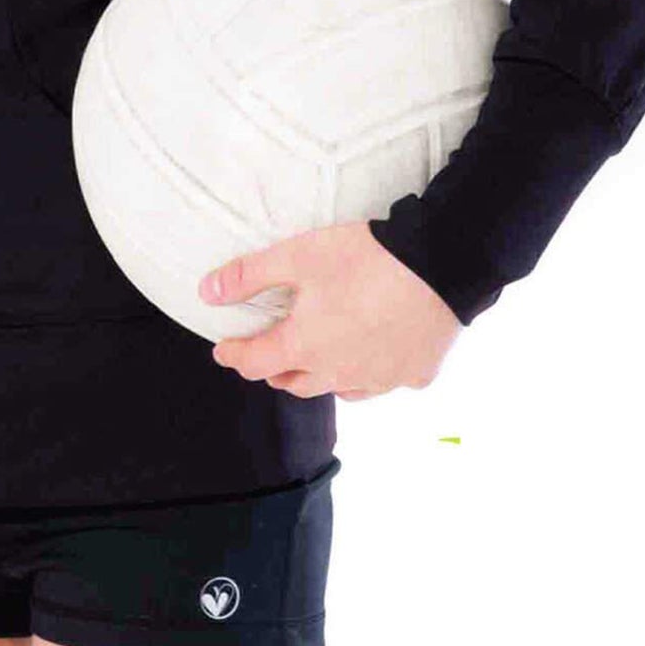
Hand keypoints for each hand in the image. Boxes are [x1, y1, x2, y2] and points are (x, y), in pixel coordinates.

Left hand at [198, 221, 461, 399]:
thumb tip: (206, 292)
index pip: (256, 363)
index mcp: (305, 347)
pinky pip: (383, 381)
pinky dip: (368, 372)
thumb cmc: (363, 258)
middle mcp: (339, 374)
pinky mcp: (414, 374)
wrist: (438, 264)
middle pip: (294, 383)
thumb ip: (249, 276)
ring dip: (320, 376)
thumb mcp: (296, 256)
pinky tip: (371, 354)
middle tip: (267, 352)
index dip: (234, 355)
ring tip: (315, 358)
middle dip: (275, 369)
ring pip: (338, 389)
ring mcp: (380, 379)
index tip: (223, 349)